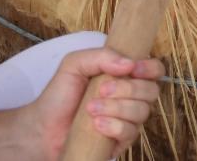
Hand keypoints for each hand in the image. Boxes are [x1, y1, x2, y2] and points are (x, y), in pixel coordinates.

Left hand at [22, 47, 163, 156]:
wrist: (43, 128)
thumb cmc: (59, 95)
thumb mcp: (74, 64)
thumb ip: (100, 55)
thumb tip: (129, 64)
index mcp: (124, 76)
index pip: (154, 70)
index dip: (150, 68)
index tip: (133, 70)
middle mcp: (130, 97)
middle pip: (151, 91)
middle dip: (127, 90)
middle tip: (101, 91)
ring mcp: (127, 120)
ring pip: (142, 112)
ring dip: (116, 109)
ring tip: (91, 109)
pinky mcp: (120, 141)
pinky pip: (130, 133)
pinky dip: (114, 127)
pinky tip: (97, 125)